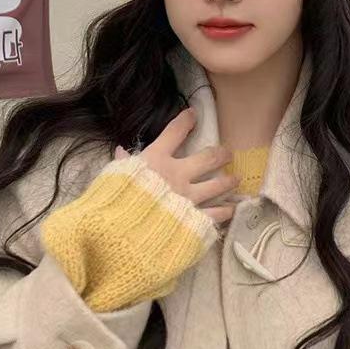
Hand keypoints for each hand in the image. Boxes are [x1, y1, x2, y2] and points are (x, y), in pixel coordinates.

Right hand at [113, 108, 240, 224]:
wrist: (125, 234)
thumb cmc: (115, 202)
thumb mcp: (112, 178)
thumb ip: (121, 165)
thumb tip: (120, 152)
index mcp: (156, 161)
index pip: (173, 133)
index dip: (185, 121)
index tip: (193, 114)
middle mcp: (177, 175)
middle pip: (207, 158)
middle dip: (220, 154)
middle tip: (228, 153)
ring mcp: (190, 198)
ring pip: (218, 185)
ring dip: (229, 181)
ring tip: (237, 179)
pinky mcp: (196, 219)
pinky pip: (216, 213)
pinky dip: (226, 211)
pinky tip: (231, 209)